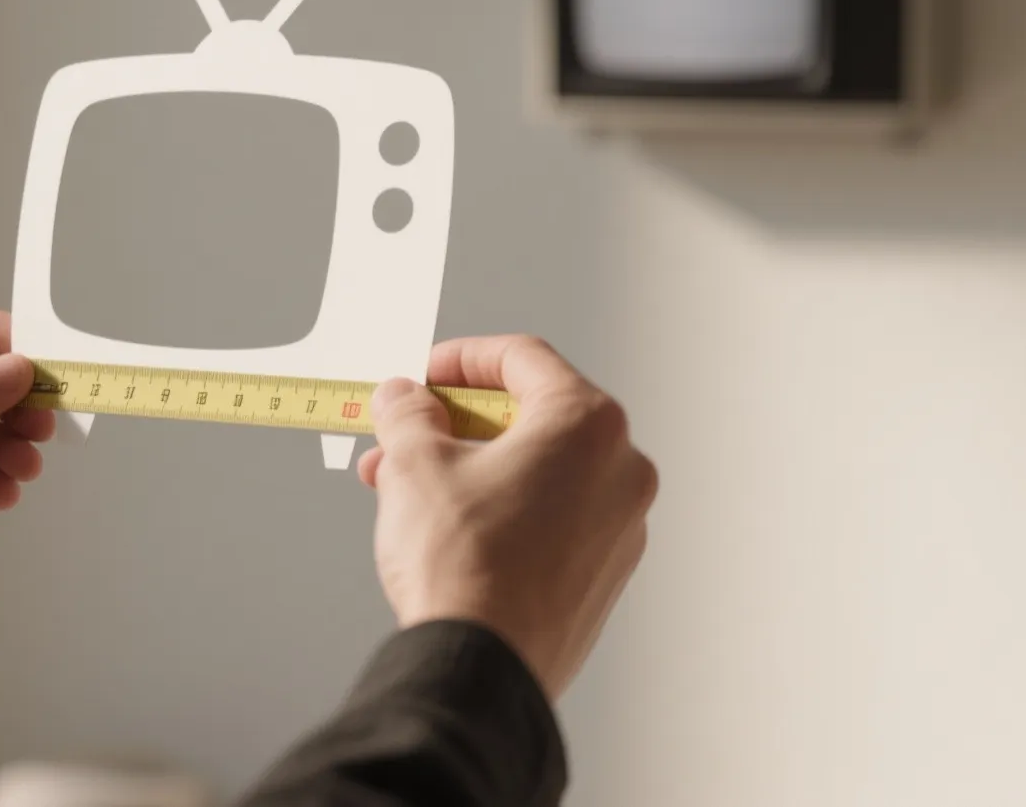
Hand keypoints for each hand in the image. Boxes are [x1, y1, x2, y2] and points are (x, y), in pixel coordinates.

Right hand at [357, 336, 655, 699]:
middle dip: (457, 424)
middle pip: (531, 417)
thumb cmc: (464, 565)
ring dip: (471, 468)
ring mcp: (620, 525)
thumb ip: (409, 414)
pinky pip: (552, 516)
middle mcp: (621, 468)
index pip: (522, 358)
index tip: (424, 376)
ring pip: (538, 470)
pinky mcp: (605, 573)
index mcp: (588, 423)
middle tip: (408, 433)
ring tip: (406, 486)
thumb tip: (404, 399)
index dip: (461, 358)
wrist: (483, 667)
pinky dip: (502, 507)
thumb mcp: (415, 464)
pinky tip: (446, 525)